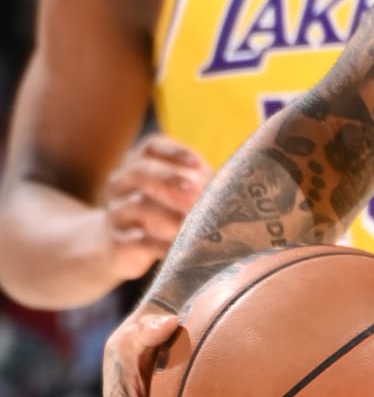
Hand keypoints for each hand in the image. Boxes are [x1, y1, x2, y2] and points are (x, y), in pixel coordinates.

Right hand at [101, 136, 209, 282]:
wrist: (118, 247)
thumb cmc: (160, 214)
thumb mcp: (176, 196)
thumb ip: (199, 187)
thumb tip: (234, 191)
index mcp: (139, 163)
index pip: (152, 147)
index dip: (175, 153)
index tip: (197, 165)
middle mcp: (122, 182)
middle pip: (140, 172)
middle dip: (168, 180)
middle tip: (193, 191)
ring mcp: (116, 212)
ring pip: (137, 206)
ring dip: (167, 216)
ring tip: (190, 225)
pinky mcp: (117, 243)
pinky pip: (136, 241)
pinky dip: (158, 245)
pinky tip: (178, 250)